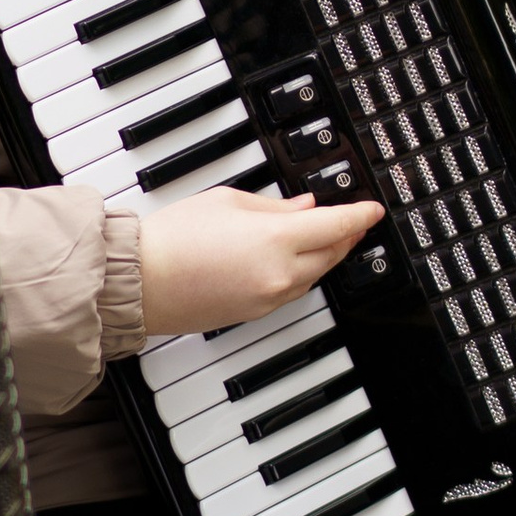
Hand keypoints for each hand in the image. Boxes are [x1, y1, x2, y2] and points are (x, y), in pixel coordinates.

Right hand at [137, 186, 383, 335]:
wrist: (141, 281)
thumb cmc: (174, 237)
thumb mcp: (229, 201)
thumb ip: (275, 206)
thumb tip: (304, 208)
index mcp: (276, 240)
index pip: (336, 225)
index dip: (361, 215)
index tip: (374, 209)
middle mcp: (280, 275)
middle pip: (332, 254)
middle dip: (348, 235)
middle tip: (356, 221)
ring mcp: (268, 299)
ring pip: (315, 276)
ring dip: (326, 255)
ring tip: (327, 236)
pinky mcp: (255, 313)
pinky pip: (292, 290)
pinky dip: (302, 273)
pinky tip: (295, 259)